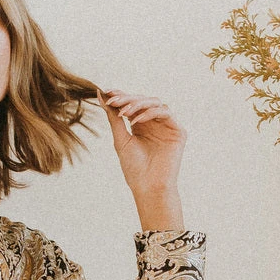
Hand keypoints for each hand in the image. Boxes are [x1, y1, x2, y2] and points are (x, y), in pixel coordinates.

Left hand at [96, 89, 185, 225]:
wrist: (148, 188)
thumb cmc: (134, 169)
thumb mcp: (120, 139)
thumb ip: (113, 117)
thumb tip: (101, 94)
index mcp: (141, 125)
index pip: (133, 104)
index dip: (121, 95)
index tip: (107, 91)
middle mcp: (155, 124)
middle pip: (143, 100)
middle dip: (127, 99)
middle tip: (113, 101)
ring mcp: (167, 127)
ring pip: (154, 103)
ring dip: (138, 104)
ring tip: (124, 112)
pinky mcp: (178, 132)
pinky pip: (165, 112)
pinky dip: (150, 113)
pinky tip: (136, 122)